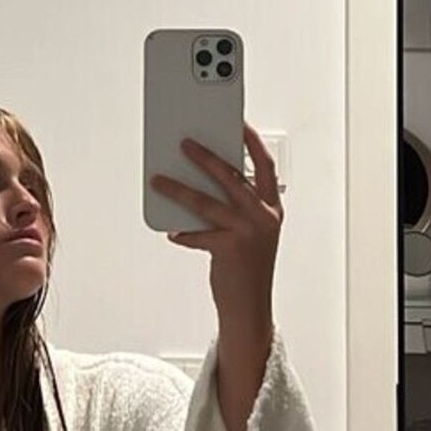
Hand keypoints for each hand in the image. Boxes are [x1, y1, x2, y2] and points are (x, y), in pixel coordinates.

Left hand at [149, 124, 282, 334]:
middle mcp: (263, 217)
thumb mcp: (252, 231)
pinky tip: (170, 231)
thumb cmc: (249, 267)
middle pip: (231, 176)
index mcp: (272, 208)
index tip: (237, 123)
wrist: (252, 307)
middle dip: (205, 157)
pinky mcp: (229, 251)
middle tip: (184, 143)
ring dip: (179, 189)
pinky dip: (182, 232)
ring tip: (159, 181)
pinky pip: (198, 235)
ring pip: (207, 203)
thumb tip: (203, 180)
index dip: (251, 142)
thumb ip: (236, 206)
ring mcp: (247, 234)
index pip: (265, 165)